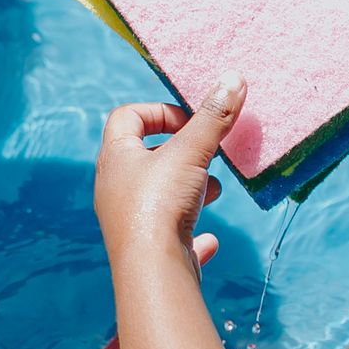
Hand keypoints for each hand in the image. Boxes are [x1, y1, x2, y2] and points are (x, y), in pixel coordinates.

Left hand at [95, 72, 246, 275]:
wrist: (152, 270)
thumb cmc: (161, 203)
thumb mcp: (191, 151)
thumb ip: (213, 117)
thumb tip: (234, 78)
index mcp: (115, 158)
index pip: (127, 116)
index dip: (159, 111)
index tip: (191, 121)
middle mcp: (114, 187)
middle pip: (144, 156)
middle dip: (181, 152)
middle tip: (206, 154)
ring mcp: (127, 220)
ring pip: (157, 194)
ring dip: (188, 188)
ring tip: (213, 190)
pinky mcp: (144, 249)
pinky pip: (167, 236)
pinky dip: (189, 232)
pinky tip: (208, 239)